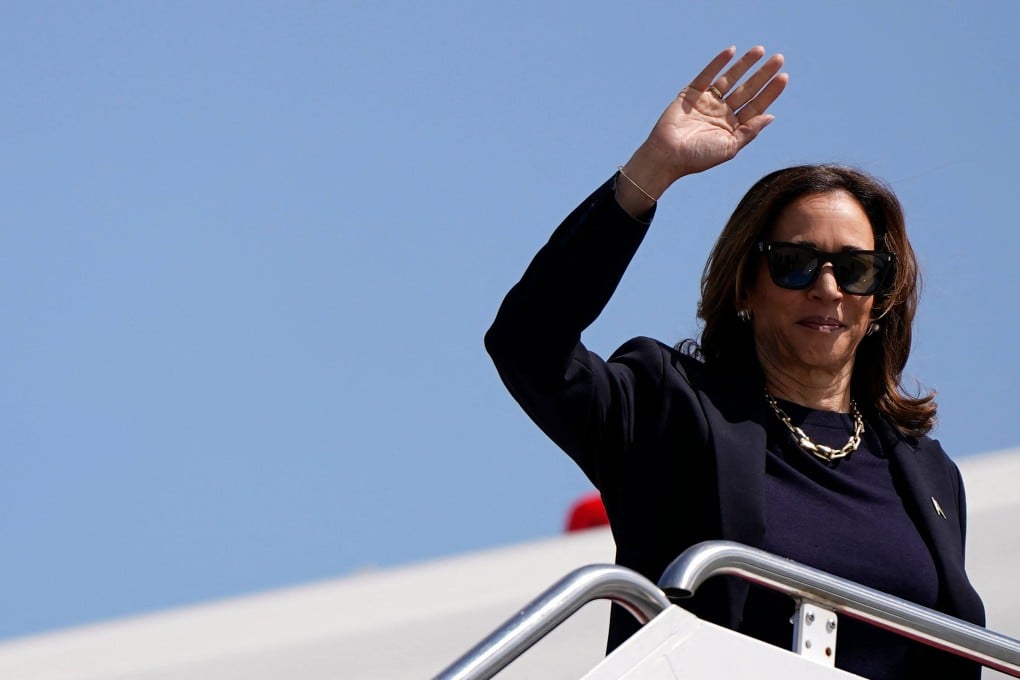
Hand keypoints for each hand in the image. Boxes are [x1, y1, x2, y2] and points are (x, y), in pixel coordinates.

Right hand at [617, 46, 786, 212]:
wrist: (667, 155)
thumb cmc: (698, 157)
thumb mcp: (729, 147)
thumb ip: (749, 131)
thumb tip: (770, 116)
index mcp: (732, 127)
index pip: (756, 105)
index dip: (770, 92)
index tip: (783, 77)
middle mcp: (722, 113)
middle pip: (747, 89)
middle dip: (763, 75)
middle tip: (779, 59)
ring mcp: (707, 102)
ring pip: (730, 79)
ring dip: (745, 64)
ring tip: (760, 50)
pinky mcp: (691, 93)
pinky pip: (708, 75)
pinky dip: (718, 63)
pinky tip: (732, 51)